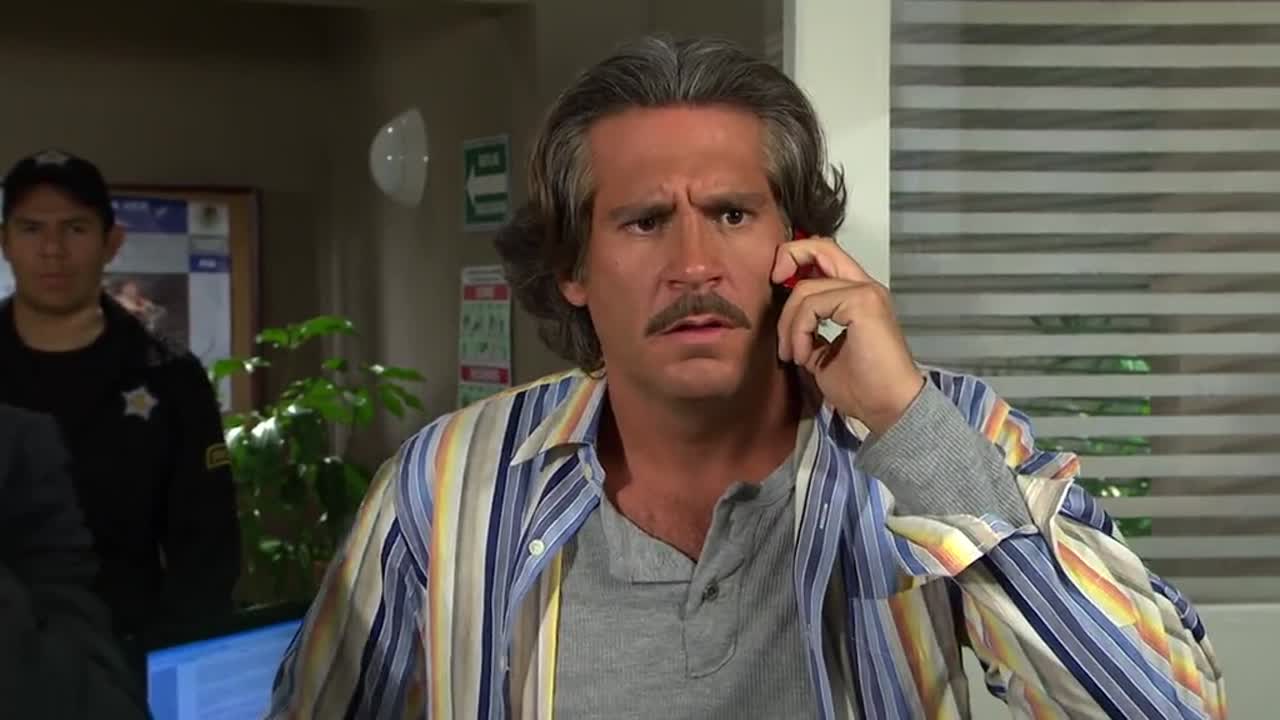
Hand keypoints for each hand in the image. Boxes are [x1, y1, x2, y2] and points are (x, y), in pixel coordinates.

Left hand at [772, 238, 924, 434]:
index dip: (796, 260)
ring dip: (789, 324)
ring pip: (806, 288)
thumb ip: (809, 331)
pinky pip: (811, 305)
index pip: (825, 256)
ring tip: (793, 354)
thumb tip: (787, 325)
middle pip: (821, 246)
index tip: (777, 285)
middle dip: (787, 256)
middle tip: (772, 283)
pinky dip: (798, 331)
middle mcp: (865, 287)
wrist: (890, 408)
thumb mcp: (823, 355)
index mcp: (858, 296)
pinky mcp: (862, 303)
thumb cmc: (863, 389)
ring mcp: (866, 292)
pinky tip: (803, 357)